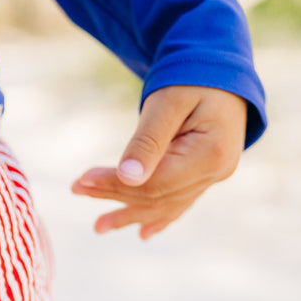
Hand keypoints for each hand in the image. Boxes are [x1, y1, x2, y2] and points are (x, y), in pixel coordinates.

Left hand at [71, 85, 247, 239]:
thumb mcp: (168, 102)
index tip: (82, 179)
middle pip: (157, 195)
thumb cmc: (194, 76)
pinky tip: (143, 233)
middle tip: (76, 189)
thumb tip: (126, 179)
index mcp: (212, 154)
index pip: (155, 182)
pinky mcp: (207, 174)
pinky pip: (179, 202)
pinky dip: (158, 217)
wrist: (224, 67)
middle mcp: (217, 171)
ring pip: (165, 203)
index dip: (116, 184)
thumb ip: (148, 141)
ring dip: (130, 214)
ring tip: (98, 226)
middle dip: (114, 195)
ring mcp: (214, 176)